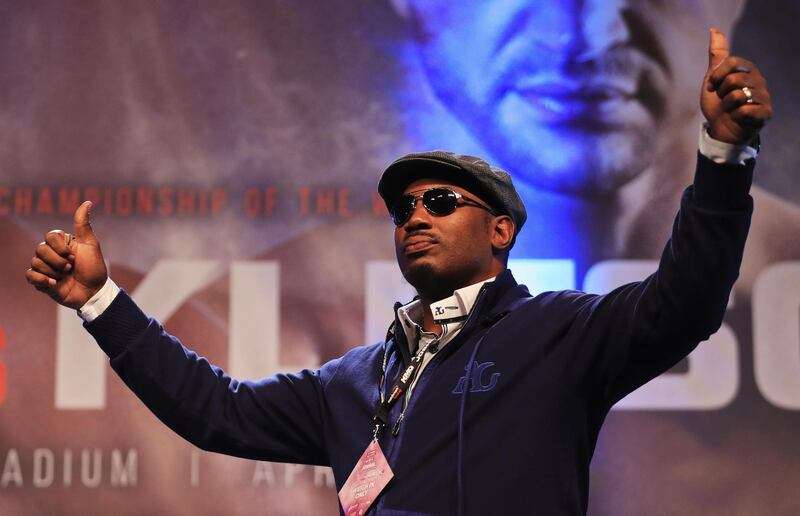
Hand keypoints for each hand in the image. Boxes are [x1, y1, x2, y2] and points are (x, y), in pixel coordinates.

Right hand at [25, 201, 107, 309]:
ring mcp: (46, 267)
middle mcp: (52, 253)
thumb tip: (87, 202)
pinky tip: (54, 283)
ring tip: (65, 277)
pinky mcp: (41, 281)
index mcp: (62, 243)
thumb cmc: (94, 268)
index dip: (60, 247)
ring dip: (53, 271)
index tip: (74, 256)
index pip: (49, 236)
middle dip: (58, 261)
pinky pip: (29, 275)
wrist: (93, 292)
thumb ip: (83, 224)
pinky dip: (41, 279)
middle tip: (71, 268)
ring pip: (35, 262)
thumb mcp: (91, 245)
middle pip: (40, 249)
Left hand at [701, 28, 771, 144]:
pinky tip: (738, 118)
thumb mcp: (713, 78)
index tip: (712, 87)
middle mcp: (759, 81)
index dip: (716, 76)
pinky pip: (744, 110)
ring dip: (727, 106)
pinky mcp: (765, 113)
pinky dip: (735, 116)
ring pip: (737, 96)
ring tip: (730, 109)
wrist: (721, 129)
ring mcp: (764, 97)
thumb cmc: (718, 103)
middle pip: (733, 79)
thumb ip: (716, 56)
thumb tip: (714, 29)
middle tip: (724, 100)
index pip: (731, 62)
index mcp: (748, 70)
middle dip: (721, 93)